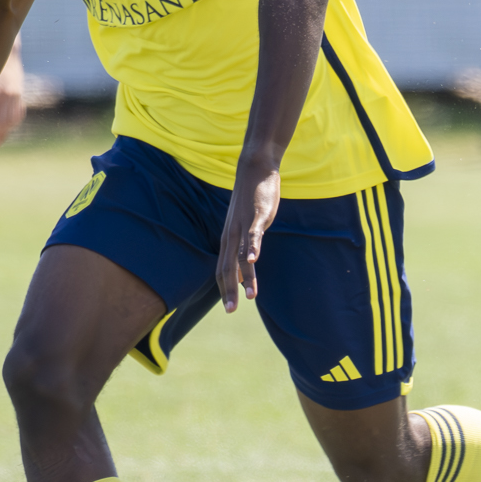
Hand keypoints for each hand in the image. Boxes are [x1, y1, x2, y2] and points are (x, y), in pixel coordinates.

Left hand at [217, 159, 281, 310]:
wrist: (255, 170)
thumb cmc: (253, 199)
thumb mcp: (246, 225)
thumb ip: (244, 244)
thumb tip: (245, 265)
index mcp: (228, 239)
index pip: (223, 269)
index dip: (225, 289)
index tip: (229, 308)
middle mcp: (231, 234)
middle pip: (227, 267)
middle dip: (229, 291)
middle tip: (231, 311)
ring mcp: (243, 225)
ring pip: (241, 256)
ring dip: (246, 278)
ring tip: (251, 296)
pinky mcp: (257, 216)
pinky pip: (253, 235)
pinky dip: (252, 248)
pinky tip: (253, 261)